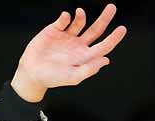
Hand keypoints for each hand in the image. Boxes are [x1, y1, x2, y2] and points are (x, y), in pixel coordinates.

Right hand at [11, 3, 126, 101]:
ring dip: (81, 16)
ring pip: (80, 22)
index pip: (104, 47)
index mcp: (85, 57)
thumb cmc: (53, 78)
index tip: (122, 28)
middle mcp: (79, 46)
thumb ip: (89, 69)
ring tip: (79, 13)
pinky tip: (65, 18)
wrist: (32, 72)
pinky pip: (64, 20)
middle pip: (96, 31)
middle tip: (112, 7)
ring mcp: (67, 37)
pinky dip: (66, 17)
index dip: (114, 38)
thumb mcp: (73, 77)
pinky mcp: (54, 30)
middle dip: (104, 19)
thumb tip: (106, 60)